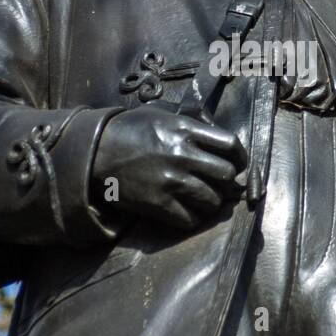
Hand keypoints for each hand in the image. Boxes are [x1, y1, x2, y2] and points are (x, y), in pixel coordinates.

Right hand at [92, 105, 246, 230]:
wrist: (95, 152)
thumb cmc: (130, 130)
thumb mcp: (163, 117)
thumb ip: (193, 129)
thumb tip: (222, 147)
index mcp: (184, 130)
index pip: (230, 144)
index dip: (241, 157)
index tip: (238, 164)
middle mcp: (181, 154)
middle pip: (226, 175)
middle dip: (227, 182)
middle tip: (220, 184)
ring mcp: (170, 181)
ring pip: (212, 200)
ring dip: (211, 202)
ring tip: (204, 199)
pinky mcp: (158, 203)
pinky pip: (190, 218)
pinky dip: (193, 218)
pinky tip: (188, 211)